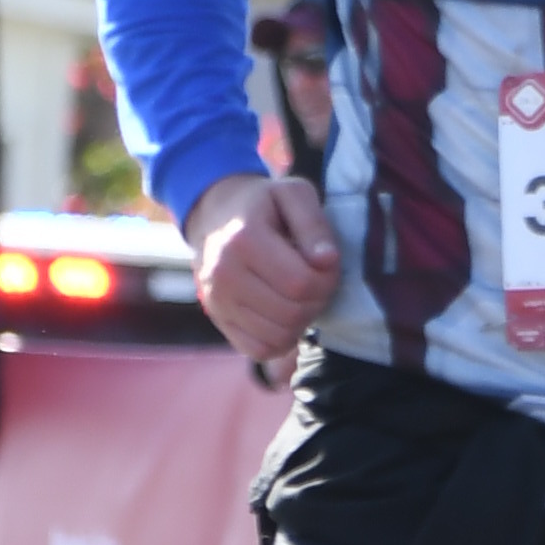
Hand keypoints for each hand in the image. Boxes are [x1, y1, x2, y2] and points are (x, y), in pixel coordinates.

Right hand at [189, 166, 342, 366]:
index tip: (327, 264)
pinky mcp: (219, 321)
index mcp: (243, 240)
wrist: (216, 216)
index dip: (327, 278)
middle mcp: (223, 274)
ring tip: (303, 295)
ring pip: (279, 336)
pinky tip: (286, 313)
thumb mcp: (293, 194)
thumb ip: (313, 223)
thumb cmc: (263, 205)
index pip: (300, 283)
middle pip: (291, 312)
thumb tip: (326, 260)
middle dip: (318, 300)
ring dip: (303, 320)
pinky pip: (261, 350)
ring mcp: (217, 302)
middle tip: (319, 281)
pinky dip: (282, 339)